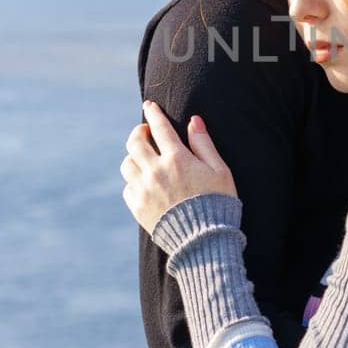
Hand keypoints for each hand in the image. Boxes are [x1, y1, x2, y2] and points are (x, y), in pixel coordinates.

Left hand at [121, 100, 237, 235]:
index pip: (159, 127)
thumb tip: (193, 121)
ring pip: (127, 164)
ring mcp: (144, 190)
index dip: (153, 113)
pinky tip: (145, 183)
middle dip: (138, 132)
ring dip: (134, 157)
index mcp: (177, 159)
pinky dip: (134, 181)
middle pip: (135, 142)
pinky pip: (127, 188)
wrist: (204, 242)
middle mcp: (156, 172)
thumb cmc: (218, 203)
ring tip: (145, 158)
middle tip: (145, 132)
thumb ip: (204, 144)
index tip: (149, 105)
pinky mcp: (138, 208)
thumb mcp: (220, 170)